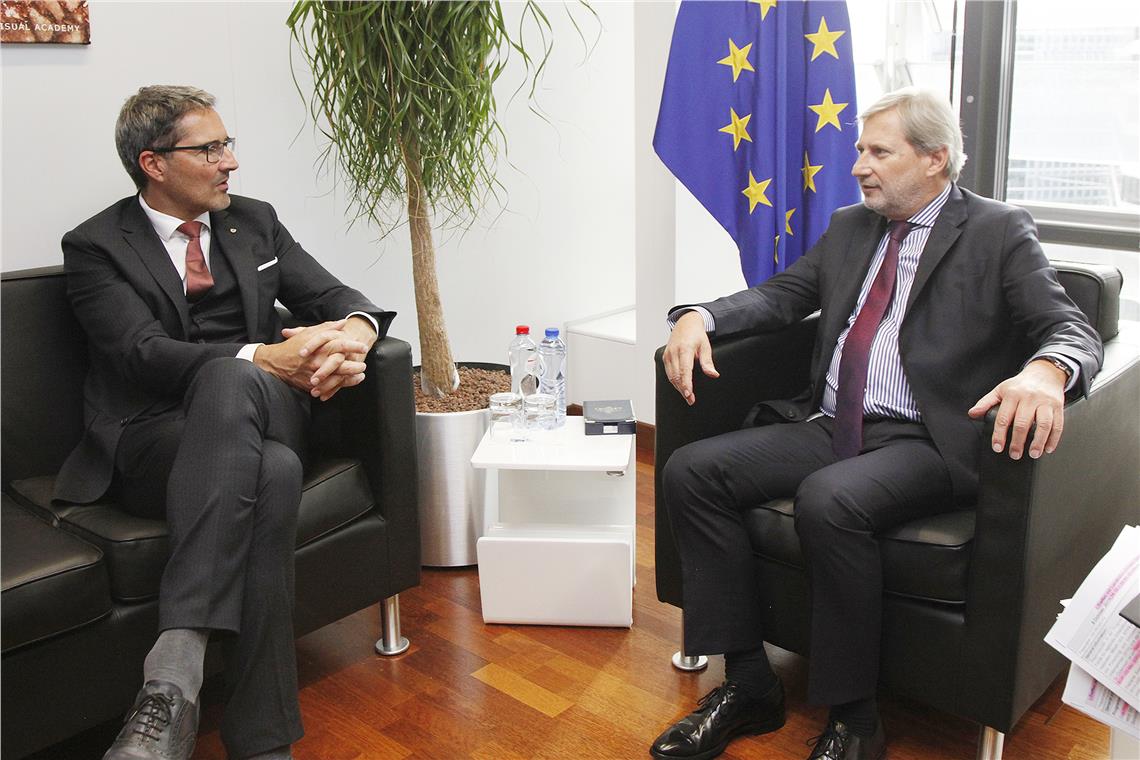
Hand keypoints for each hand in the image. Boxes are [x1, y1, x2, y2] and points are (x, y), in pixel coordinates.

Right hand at [255, 320, 369, 399]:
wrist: (274, 363)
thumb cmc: (292, 347)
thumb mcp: (309, 334)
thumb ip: (327, 328)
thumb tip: (343, 322)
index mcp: (318, 348)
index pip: (341, 345)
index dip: (354, 346)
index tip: (363, 347)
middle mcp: (318, 362)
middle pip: (342, 364)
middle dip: (356, 365)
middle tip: (363, 364)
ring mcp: (314, 375)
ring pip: (338, 378)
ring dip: (351, 378)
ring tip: (360, 375)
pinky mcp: (311, 385)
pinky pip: (328, 388)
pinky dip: (339, 386)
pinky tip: (348, 383)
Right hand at [662, 311, 718, 405]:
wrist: (685, 323)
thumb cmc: (696, 334)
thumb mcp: (706, 346)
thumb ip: (708, 362)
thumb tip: (713, 374)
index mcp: (684, 349)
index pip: (684, 371)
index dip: (686, 384)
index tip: (689, 395)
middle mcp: (673, 352)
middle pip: (676, 376)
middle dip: (683, 390)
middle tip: (691, 400)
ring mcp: (667, 355)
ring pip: (671, 376)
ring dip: (678, 388)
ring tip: (687, 396)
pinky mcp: (664, 357)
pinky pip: (668, 373)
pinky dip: (674, 381)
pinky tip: (680, 387)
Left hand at [967, 359, 1066, 459]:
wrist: (1044, 373)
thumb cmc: (1020, 385)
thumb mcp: (1000, 390)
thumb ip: (985, 403)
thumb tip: (972, 414)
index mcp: (1012, 395)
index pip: (1003, 418)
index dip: (999, 435)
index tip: (997, 448)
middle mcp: (1029, 398)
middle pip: (1023, 423)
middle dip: (1018, 442)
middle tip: (1014, 454)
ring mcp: (1045, 402)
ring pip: (1043, 424)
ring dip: (1038, 442)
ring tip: (1033, 454)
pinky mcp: (1058, 406)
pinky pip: (1058, 424)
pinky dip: (1054, 438)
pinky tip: (1048, 448)